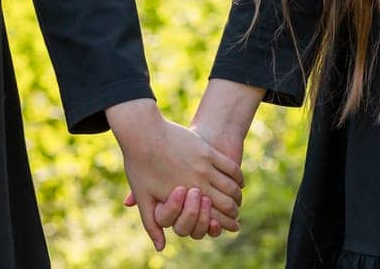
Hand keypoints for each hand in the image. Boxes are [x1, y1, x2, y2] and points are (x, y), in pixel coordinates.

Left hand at [108, 100, 242, 250]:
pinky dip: (238, 177)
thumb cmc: (140, 166)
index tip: (233, 226)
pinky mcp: (207, 150)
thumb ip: (153, 224)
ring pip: (231, 185)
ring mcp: (205, 165)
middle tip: (236, 214)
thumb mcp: (144, 197)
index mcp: (185, 197)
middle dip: (234, 211)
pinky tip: (239, 181)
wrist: (144, 133)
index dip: (225, 223)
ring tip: (238, 199)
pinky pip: (230, 167)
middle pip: (227, 202)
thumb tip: (160, 247)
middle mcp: (199, 182)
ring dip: (237, 195)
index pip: (213, 215)